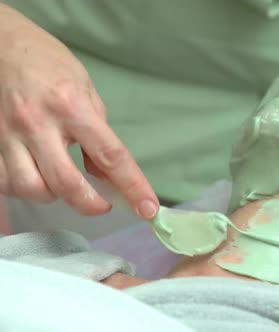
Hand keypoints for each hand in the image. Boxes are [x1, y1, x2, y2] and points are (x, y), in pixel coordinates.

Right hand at [0, 15, 158, 218]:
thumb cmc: (47, 63)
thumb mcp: (85, 89)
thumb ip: (98, 133)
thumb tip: (106, 174)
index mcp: (71, 106)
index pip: (110, 156)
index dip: (132, 187)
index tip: (148, 209)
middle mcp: (37, 123)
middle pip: (67, 184)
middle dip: (90, 204)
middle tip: (103, 204)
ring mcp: (7, 134)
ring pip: (32, 189)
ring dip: (54, 195)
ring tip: (64, 182)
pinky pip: (6, 182)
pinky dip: (25, 187)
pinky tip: (36, 173)